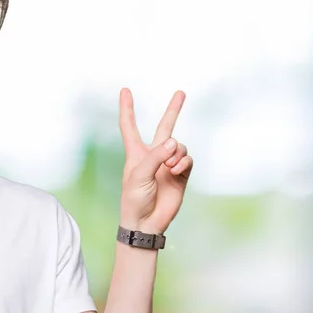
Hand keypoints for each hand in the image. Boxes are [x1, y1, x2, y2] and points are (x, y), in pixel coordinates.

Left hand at [118, 88, 192, 234]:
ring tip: (169, 167)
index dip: (127, 108)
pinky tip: (177, 169)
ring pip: (179, 146)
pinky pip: (187, 159)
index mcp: (135, 152)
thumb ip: (156, 156)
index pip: (130, 125)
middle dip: (173, 110)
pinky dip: (184, 162)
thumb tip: (175, 142)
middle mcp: (153, 155)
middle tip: (181, 92)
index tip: (125, 90)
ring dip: (176, 153)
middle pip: (165, 127)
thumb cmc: (134, 199)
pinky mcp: (181, 175)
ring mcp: (168, 164)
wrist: (146, 223)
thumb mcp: (139, 175)